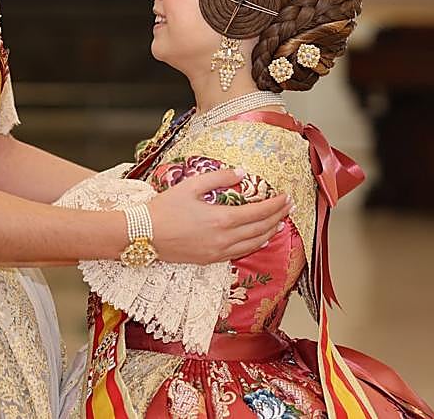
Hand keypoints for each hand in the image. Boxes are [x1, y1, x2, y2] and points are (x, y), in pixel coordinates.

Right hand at [147, 168, 291, 263]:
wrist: (143, 236)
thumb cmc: (163, 209)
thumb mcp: (190, 186)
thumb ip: (218, 178)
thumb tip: (241, 172)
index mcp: (221, 219)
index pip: (257, 212)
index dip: (275, 205)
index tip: (286, 197)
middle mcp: (223, 239)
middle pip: (260, 229)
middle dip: (278, 217)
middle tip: (289, 207)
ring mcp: (217, 252)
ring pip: (253, 244)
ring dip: (269, 232)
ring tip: (280, 222)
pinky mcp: (210, 260)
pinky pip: (240, 253)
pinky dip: (255, 245)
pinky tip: (259, 240)